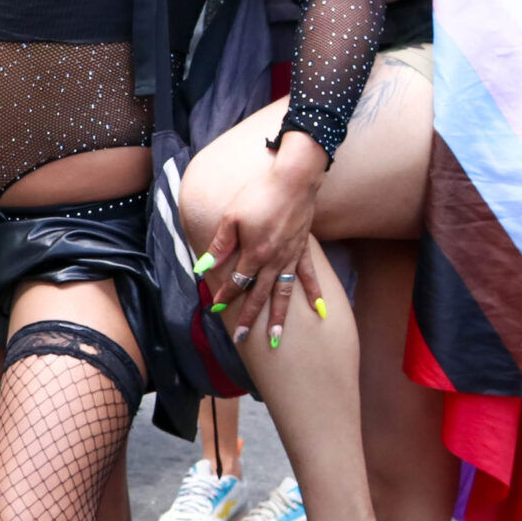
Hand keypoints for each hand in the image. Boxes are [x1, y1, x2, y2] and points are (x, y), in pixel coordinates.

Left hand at [200, 134, 328, 347]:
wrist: (294, 180)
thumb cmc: (258, 195)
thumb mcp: (231, 217)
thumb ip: (219, 245)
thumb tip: (202, 268)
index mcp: (255, 253)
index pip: (237, 282)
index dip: (225, 295)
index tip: (215, 309)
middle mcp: (275, 261)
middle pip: (260, 295)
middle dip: (250, 318)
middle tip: (242, 339)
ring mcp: (292, 257)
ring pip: (285, 294)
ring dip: (280, 317)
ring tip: (277, 340)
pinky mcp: (304, 250)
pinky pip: (310, 277)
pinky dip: (314, 294)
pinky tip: (320, 312)